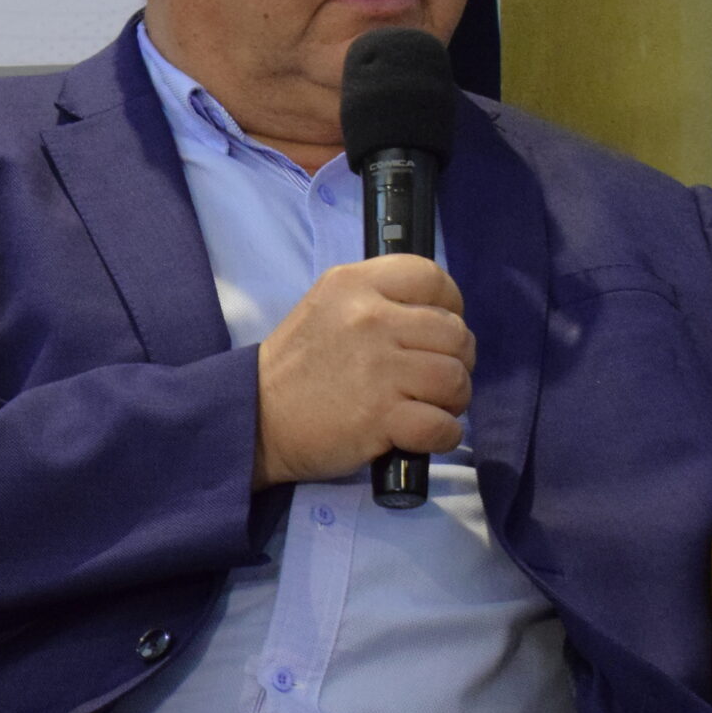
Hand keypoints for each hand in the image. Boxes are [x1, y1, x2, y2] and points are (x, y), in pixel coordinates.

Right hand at [254, 254, 474, 486]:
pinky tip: (421, 434)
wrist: (256, 419)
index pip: (432, 277)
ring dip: (452, 399)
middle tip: (431, 378)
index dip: (450, 306)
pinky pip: (444, 425)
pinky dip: (441, 435)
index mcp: (353, 285)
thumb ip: (378, 300)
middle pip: (455, 333)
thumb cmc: (297, 367)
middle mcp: (369, 319)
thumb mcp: (327, 308)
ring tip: (427, 405)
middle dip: (455, 360)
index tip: (436, 331)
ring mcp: (377, 369)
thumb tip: (438, 317)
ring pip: (455, 378)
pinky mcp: (380, 417)